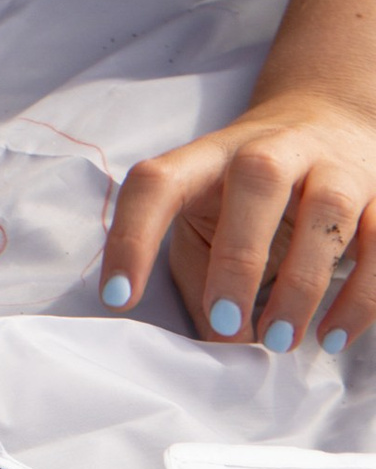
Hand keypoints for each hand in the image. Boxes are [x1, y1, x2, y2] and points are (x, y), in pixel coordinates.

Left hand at [101, 90, 375, 346]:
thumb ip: (199, 274)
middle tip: (227, 324)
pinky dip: (360, 297)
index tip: (118, 299)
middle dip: (239, 256)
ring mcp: (333, 167)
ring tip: (280, 342)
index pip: (159, 181)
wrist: (331, 118)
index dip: (133, 236)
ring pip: (326, 211)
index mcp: (210, 155)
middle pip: (257, 179)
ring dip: (303, 283)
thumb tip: (209, 350)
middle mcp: (272, 150)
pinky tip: (334, 337)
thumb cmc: (248, 190)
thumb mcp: (208, 214)